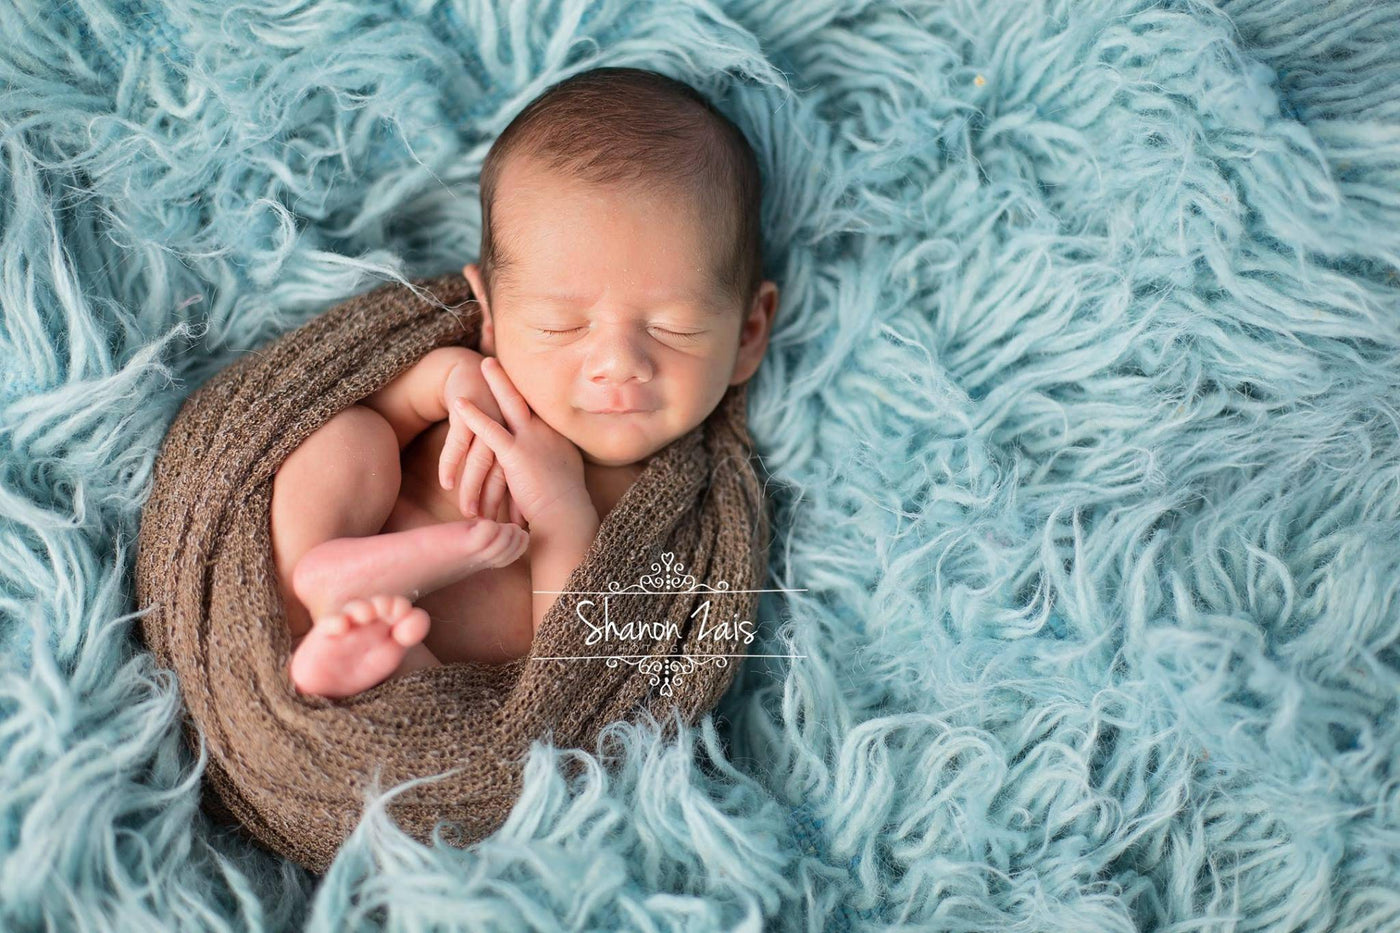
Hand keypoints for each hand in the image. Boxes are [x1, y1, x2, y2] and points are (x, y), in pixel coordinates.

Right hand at [438, 358, 521, 524]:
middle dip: (501, 500)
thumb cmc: (493, 410)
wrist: (475, 372)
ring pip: (481, 460)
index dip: (521, 501)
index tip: (519, 527)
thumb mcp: (513, 436)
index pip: (525, 476)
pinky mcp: (468, 412)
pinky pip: (458, 442)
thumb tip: (522, 495)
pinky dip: (451, 463)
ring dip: (473, 488)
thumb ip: (517, 462)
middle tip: (497, 527)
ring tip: (468, 514)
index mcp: (526, 437)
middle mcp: (510, 429)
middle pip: (506, 471)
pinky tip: (445, 483)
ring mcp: (490, 419)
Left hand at [448, 357, 589, 526]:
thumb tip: (553, 462)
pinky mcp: (516, 455)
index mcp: (557, 438)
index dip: (527, 392)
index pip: (539, 409)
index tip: (518, 377)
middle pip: (527, 398)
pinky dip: (474, 415)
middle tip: (495, 358)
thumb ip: (555, 462)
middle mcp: (547, 433)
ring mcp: (532, 441)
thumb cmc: (564, 507)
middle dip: (510, 377)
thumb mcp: (565, 476)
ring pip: (511, 404)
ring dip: (496, 382)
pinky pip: (490, 430)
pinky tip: (459, 403)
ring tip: (482, 363)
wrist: (566, 517)